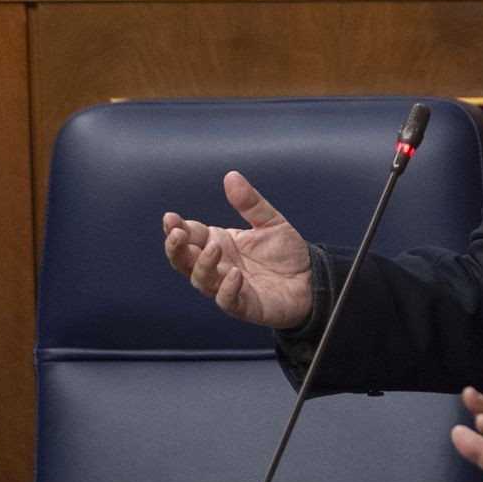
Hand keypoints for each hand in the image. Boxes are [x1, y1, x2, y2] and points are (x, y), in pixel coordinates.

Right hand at [161, 171, 312, 328]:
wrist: (311, 280)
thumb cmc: (286, 252)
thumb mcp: (270, 221)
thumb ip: (250, 202)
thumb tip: (231, 175)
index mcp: (219, 242)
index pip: (190, 235)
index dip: (177, 228)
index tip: (171, 218)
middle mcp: (217, 266)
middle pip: (184, 260)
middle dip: (176, 248)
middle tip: (177, 234)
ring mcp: (227, 287)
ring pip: (201, 281)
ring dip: (202, 265)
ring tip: (214, 248)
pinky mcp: (244, 305)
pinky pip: (227, 301)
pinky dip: (227, 289)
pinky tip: (234, 275)